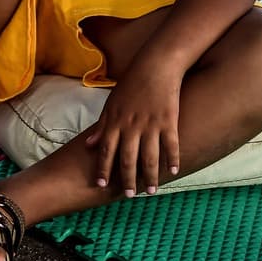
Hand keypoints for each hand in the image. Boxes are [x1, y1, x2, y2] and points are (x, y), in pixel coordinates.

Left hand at [84, 64, 181, 196]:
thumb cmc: (132, 82)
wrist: (156, 64)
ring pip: (150, 157)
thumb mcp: (111, 103)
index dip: (103, 169)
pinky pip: (171, 145)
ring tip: (151, 191)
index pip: (106, 151)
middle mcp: (132, 126)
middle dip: (127, 179)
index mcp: (115, 121)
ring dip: (150, 176)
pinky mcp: (169, 120)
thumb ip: (102, 126)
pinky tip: (173, 172)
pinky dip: (172, 160)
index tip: (101, 186)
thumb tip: (88, 145)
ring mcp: (151, 124)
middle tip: (129, 195)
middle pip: (128, 159)